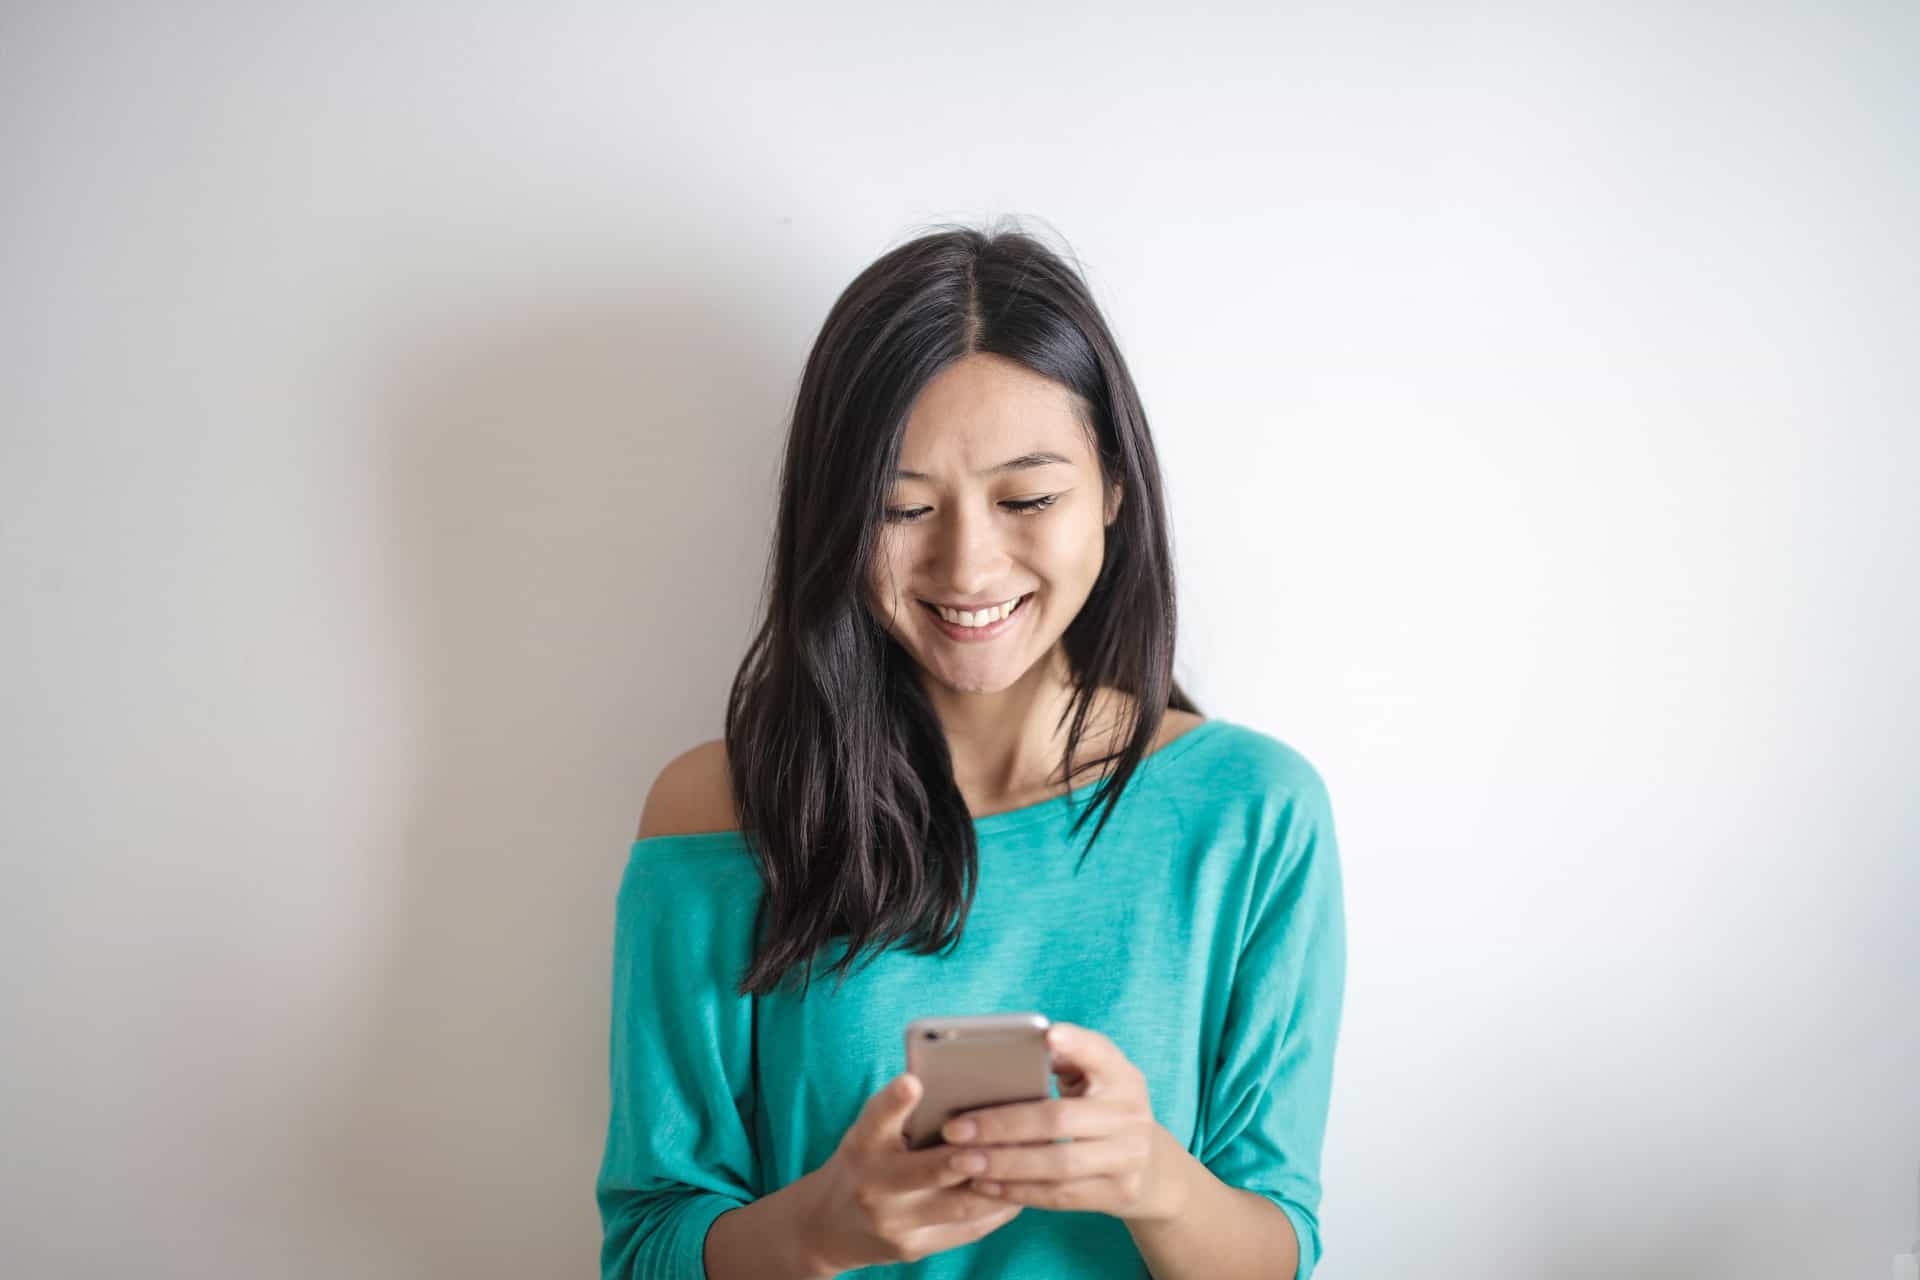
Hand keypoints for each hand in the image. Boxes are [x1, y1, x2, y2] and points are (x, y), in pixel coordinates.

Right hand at [798, 1072, 1023, 1271]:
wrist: (827, 1225)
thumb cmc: (864, 1161)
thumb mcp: (869, 1131)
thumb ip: (903, 1113)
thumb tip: (965, 1085)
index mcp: (863, 1144)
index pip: (876, 1118)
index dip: (894, 1100)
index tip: (913, 1081)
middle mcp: (875, 1185)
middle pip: (929, 1170)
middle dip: (969, 1157)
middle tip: (1008, 1139)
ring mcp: (895, 1223)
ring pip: (960, 1205)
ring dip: (999, 1185)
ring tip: (1031, 1162)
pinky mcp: (914, 1248)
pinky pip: (967, 1229)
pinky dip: (997, 1209)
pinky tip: (1019, 1190)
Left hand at [938, 1021, 1186, 1221]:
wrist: (1152, 1166)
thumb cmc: (1100, 1108)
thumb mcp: (1093, 1078)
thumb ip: (1058, 1061)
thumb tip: (1001, 1054)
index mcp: (1121, 1074)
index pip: (1099, 1052)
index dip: (1075, 1044)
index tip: (1046, 1035)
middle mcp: (1130, 1113)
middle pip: (1060, 1119)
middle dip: (1002, 1124)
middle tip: (955, 1129)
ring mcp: (1129, 1157)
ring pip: (1058, 1164)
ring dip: (1003, 1164)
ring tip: (961, 1161)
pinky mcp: (1119, 1192)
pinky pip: (1061, 1196)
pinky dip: (1019, 1191)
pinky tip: (985, 1184)